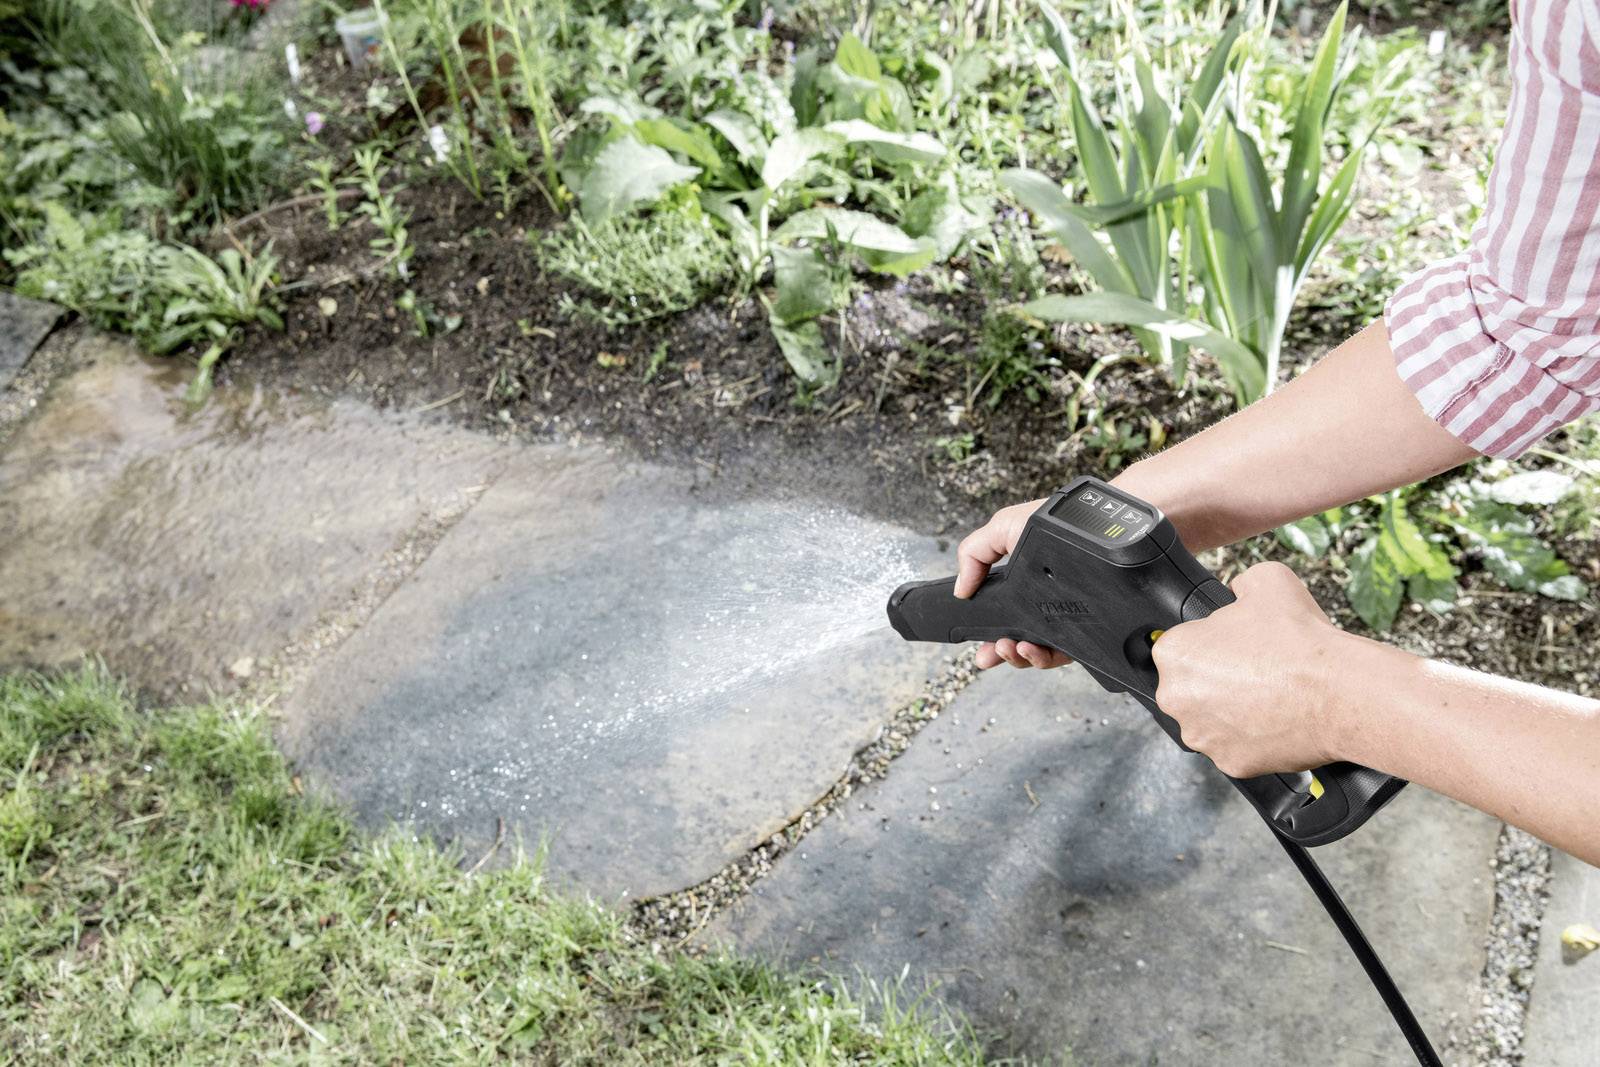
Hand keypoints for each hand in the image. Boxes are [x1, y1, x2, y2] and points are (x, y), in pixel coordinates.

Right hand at [954, 499, 1072, 670]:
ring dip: (1019, 656)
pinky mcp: (1083, 630)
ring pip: (1037, 651)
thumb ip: (974, 554)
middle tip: (990, 653)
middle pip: (1017, 641)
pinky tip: (1031, 647)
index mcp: (1021, 588)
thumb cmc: (1054, 521)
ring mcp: (1064, 619)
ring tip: (1010, 647)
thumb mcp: (1002, 528)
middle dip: (1001, 652)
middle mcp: (1042, 606)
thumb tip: (960, 590)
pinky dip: (1043, 658)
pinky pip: (1062, 654)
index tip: (978, 645)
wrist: (1096, 523)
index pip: (1002, 620)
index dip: (987, 637)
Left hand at [1151, 561, 1345, 776]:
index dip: (1213, 642)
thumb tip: (1238, 592)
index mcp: (1174, 654)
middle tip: (1257, 670)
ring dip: (1234, 709)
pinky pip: (1237, 747)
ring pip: (1213, 719)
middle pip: (1193, 686)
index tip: (1237, 645)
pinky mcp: (1230, 763)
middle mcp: (1176, 698)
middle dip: (1218, 679)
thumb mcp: (1266, 580)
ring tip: (1271, 694)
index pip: (1183, 645)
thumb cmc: (1300, 640)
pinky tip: (1278, 719)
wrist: (1338, 692)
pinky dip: (1254, 737)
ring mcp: (1202, 735)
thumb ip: (1240, 584)